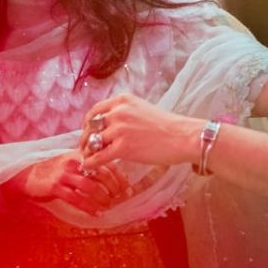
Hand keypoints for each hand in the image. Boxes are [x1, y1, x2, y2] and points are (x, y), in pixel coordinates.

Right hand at [2, 150, 130, 215]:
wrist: (28, 175)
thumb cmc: (55, 172)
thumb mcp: (74, 165)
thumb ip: (92, 168)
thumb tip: (116, 178)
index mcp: (82, 155)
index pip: (107, 163)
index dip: (120, 177)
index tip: (127, 189)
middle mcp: (75, 162)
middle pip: (102, 175)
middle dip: (114, 189)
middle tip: (119, 199)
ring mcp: (64, 174)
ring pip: (91, 187)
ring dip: (103, 199)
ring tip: (108, 206)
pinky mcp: (55, 186)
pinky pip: (76, 199)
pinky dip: (89, 208)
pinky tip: (96, 214)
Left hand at [79, 93, 202, 170]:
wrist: (183, 137)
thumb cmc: (168, 126)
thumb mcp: (143, 110)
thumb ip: (125, 114)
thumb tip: (111, 127)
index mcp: (123, 100)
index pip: (95, 110)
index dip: (88, 123)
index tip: (87, 132)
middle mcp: (118, 112)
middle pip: (91, 126)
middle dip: (85, 138)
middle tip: (85, 148)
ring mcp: (120, 129)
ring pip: (92, 141)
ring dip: (87, 151)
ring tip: (87, 158)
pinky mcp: (123, 147)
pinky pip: (99, 156)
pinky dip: (91, 162)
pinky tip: (89, 167)